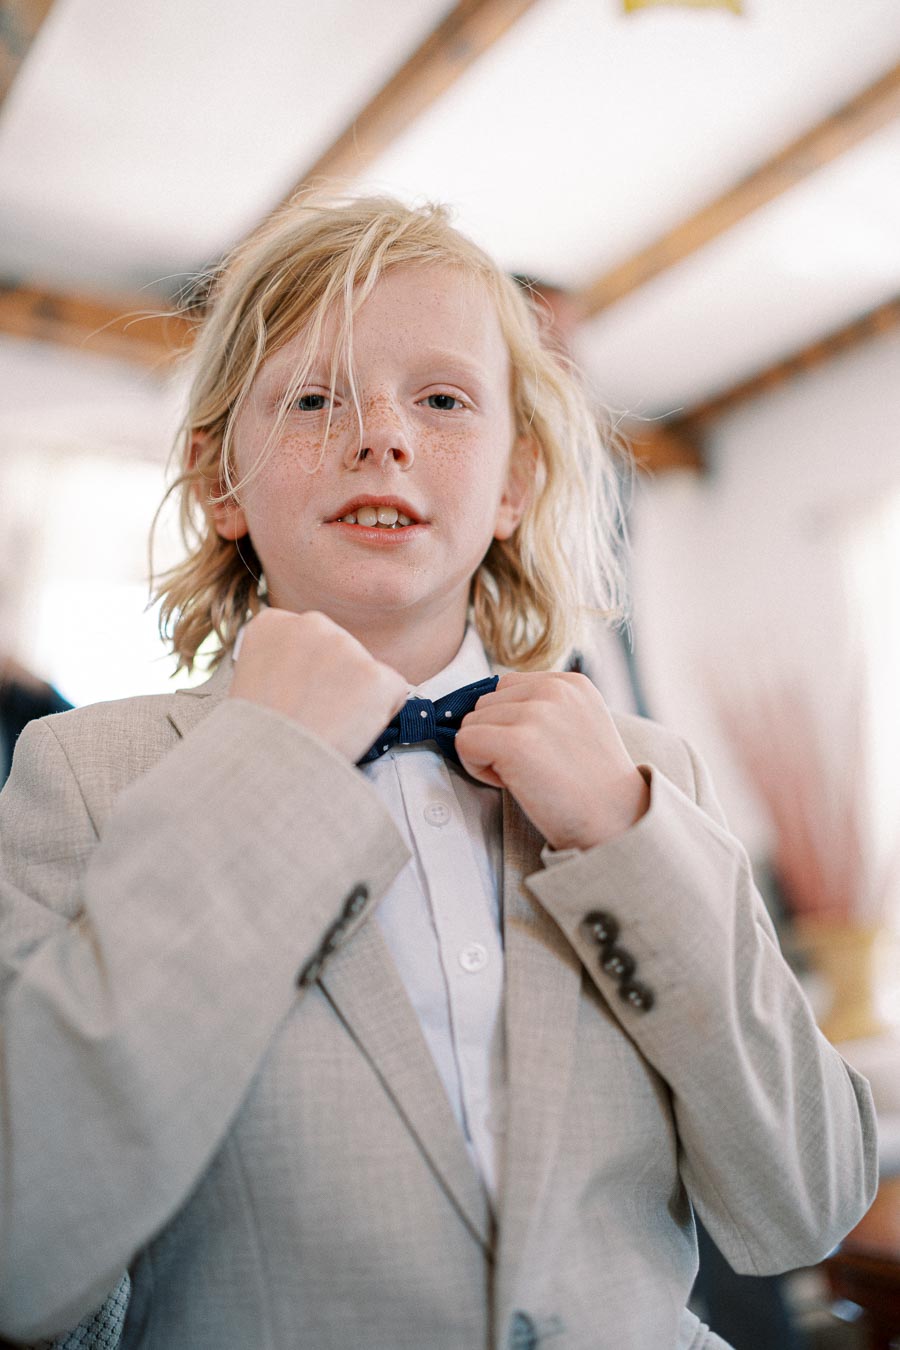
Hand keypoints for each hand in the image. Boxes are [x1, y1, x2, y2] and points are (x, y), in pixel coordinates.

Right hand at [228, 609, 407, 762]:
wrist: (267, 764)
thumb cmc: (257, 735)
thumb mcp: (252, 681)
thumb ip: (283, 663)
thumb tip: (312, 673)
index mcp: (274, 623)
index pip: (308, 639)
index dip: (305, 674)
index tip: (291, 696)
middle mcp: (311, 623)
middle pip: (342, 651)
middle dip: (336, 680)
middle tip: (312, 715)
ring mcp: (347, 646)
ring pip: (367, 673)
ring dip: (357, 698)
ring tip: (326, 725)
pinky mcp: (377, 675)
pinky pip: (393, 693)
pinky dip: (380, 715)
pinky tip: (349, 730)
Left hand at [455, 672, 649, 849]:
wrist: (616, 822)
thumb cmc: (592, 785)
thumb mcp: (579, 724)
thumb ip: (543, 707)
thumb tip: (488, 706)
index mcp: (571, 683)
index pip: (507, 686)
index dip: (511, 722)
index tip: (540, 750)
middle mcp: (554, 689)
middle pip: (485, 703)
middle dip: (497, 737)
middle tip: (532, 768)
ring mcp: (535, 714)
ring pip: (471, 723)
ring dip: (487, 754)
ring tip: (526, 776)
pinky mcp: (515, 742)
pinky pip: (465, 743)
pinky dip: (477, 770)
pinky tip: (511, 783)